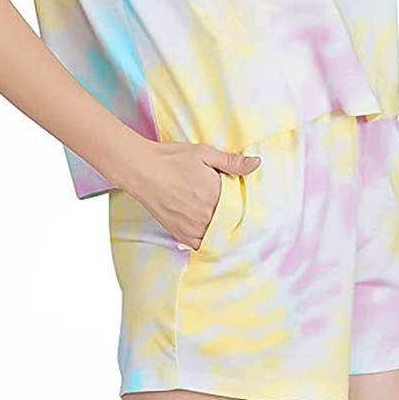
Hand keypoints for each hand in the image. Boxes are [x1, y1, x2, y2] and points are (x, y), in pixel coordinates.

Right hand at [117, 140, 261, 249]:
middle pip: (231, 224)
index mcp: (215, 195)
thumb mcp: (205, 153)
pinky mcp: (179, 233)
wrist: (141, 170)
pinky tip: (211, 232)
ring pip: (217, 237)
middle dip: (237, 220)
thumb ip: (232, 162)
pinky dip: (208, 241)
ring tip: (228, 225)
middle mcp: (205, 215)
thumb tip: (257, 164)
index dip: (247, 207)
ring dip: (223, 232)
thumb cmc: (172, 159)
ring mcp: (192, 227)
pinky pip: (200, 245)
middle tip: (242, 216)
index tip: (254, 207)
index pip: (242, 208)